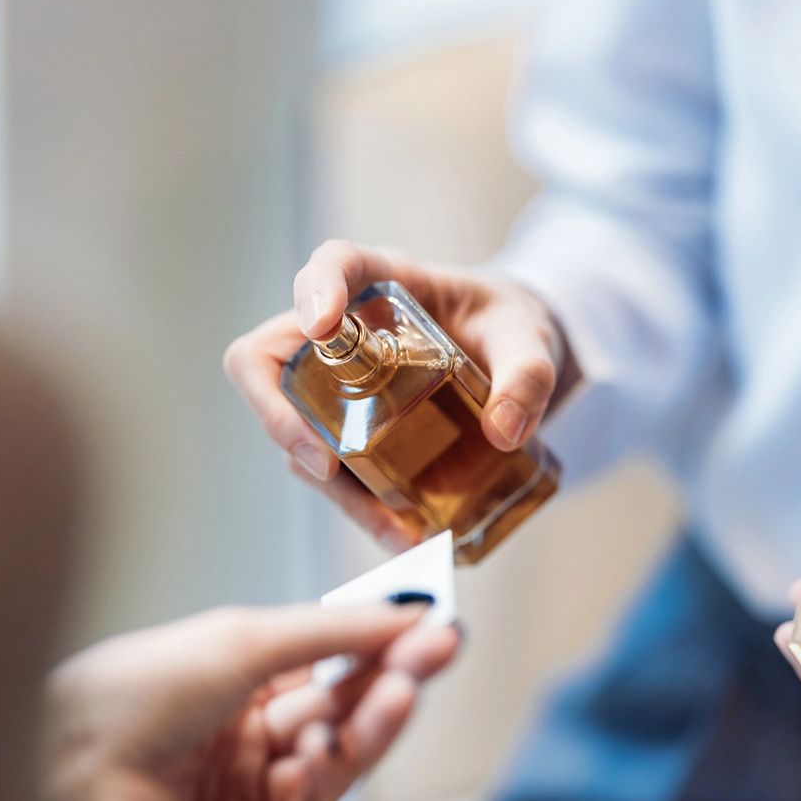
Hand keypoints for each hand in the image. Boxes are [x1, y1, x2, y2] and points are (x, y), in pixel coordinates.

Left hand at [45, 602, 458, 800]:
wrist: (64, 768)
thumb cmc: (131, 693)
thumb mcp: (244, 639)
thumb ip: (332, 633)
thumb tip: (403, 615)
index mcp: (230, 686)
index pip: (327, 668)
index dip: (379, 649)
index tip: (431, 625)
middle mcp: (237, 742)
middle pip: (338, 715)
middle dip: (390, 682)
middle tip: (440, 651)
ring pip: (332, 768)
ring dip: (369, 729)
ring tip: (401, 692)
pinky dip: (322, 785)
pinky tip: (321, 751)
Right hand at [223, 240, 571, 551]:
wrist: (513, 359)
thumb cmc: (509, 327)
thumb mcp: (530, 339)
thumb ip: (528, 373)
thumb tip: (504, 431)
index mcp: (382, 282)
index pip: (331, 266)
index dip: (314, 291)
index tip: (321, 325)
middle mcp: (343, 333)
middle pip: (270, 361)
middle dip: (280, 416)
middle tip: (325, 463)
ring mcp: (337, 386)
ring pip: (298, 432)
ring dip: (333, 486)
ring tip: (392, 528)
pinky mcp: (351, 432)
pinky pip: (334, 471)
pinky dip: (361, 507)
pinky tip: (400, 534)